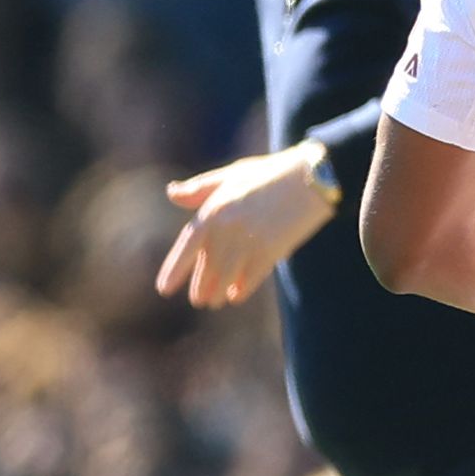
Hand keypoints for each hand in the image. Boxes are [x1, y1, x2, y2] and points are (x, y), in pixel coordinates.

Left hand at [158, 144, 339, 309]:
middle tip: (198, 301)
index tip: (164, 289)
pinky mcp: (272, 250)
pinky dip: (242, 289)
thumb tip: (172, 193)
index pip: (187, 247)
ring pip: (227, 277)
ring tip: (215, 302)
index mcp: (213, 211)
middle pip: (207, 267)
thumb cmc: (269, 174)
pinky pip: (251, 277)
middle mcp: (227, 229)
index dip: (174, 271)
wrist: (310, 178)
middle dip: (201, 288)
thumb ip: (200, 188)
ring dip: (218, 293)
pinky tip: (236, 296)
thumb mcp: (230, 176)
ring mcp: (250, 241)